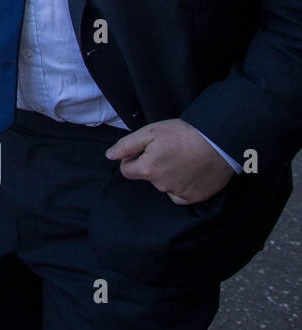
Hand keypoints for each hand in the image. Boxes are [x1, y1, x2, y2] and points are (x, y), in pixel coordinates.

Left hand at [105, 118, 235, 204]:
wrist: (220, 142)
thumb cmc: (185, 134)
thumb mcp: (151, 132)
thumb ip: (126, 145)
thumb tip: (110, 155)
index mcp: (148, 169)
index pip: (126, 170)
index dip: (132, 159)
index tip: (145, 150)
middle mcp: (161, 185)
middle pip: (146, 177)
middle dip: (152, 165)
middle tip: (169, 151)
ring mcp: (178, 193)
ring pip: (163, 185)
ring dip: (167, 175)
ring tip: (183, 159)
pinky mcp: (194, 198)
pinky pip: (179, 195)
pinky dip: (181, 186)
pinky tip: (190, 172)